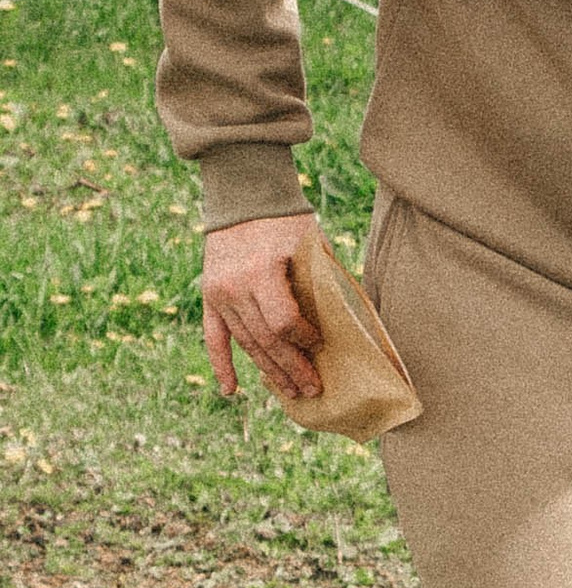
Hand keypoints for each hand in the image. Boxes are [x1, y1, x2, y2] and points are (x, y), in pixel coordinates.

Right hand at [201, 209, 323, 404]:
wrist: (244, 195)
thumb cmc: (287, 219)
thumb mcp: (309, 244)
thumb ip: (320, 281)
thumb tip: (345, 320)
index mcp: (262, 272)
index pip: (283, 323)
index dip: (303, 339)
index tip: (320, 344)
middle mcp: (235, 286)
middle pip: (265, 340)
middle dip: (291, 368)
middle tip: (312, 390)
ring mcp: (218, 294)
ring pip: (245, 343)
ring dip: (268, 370)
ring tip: (289, 392)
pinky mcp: (209, 296)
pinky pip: (213, 338)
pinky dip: (221, 365)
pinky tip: (231, 390)